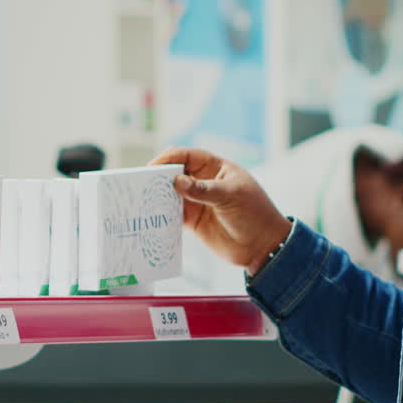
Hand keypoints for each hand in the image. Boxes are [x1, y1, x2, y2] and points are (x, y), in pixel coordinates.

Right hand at [151, 147, 291, 273]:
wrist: (263, 246)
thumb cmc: (255, 214)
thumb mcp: (231, 197)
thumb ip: (203, 189)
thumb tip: (176, 181)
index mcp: (215, 168)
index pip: (187, 156)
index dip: (168, 158)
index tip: (152, 166)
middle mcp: (203, 182)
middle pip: (174, 174)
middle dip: (158, 177)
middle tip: (139, 184)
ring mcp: (197, 201)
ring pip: (171, 194)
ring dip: (157, 197)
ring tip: (141, 202)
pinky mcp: (193, 221)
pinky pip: (173, 215)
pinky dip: (162, 216)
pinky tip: (152, 218)